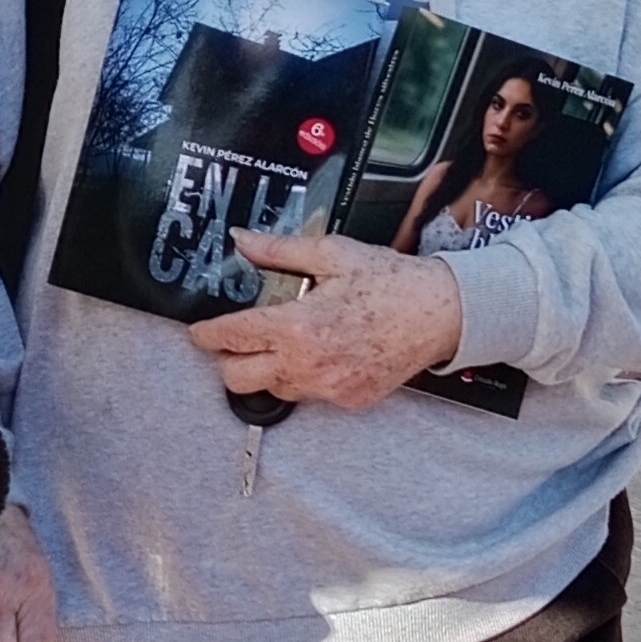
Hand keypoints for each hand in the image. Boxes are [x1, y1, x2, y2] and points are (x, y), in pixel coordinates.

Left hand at [185, 229, 462, 411]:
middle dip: (229, 359)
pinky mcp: (347, 401)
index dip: (206, 334)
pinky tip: (320, 354)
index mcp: (296, 326)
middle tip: (238, 339)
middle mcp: (306, 365)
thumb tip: (242, 240)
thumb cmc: (390, 280)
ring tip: (285, 342)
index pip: (231, 338)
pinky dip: (304, 378)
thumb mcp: (332, 254)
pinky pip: (309, 396)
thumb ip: (279, 250)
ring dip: (267, 370)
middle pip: (237, 379)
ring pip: (272, 390)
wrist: (441, 313)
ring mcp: (327, 388)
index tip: (199, 331)